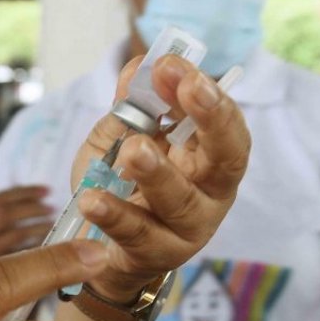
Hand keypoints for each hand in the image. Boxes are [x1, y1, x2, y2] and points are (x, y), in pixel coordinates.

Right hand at [0, 186, 54, 264]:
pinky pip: (23, 255)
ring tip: (52, 224)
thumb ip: (7, 210)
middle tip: (52, 208)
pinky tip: (48, 242)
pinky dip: (38, 246)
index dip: (26, 192)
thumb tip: (43, 193)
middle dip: (33, 208)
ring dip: (39, 226)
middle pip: (5, 213)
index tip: (48, 190)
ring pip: (16, 234)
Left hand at [71, 56, 250, 301]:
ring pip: (181, 200)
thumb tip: (137, 65)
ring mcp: (187, 228)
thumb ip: (130, 105)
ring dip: (158, 172)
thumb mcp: (122, 137)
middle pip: (228, 159)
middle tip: (186, 88)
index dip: (208, 93)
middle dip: (211, 118)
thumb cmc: (123, 187)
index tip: (175, 65)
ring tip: (133, 150)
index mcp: (209, 157)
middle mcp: (210, 193)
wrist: (102, 252)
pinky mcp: (155, 255)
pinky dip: (114, 214)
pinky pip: (137, 234)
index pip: (225, 122)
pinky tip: (92, 198)